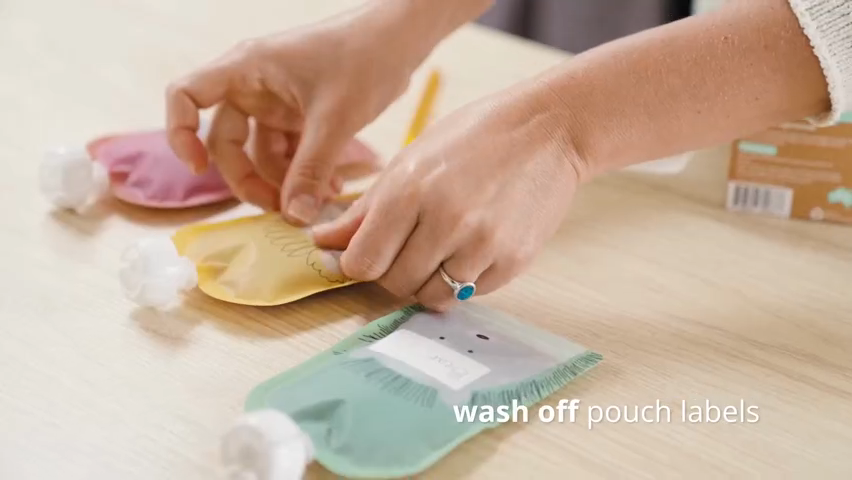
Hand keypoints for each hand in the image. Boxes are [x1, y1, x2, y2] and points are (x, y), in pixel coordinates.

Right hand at [165, 6, 418, 222]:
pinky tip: (333, 187)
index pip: (186, 95)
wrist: (401, 40)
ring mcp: (276, 101)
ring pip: (261, 154)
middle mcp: (254, 85)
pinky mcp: (300, 114)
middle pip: (227, 142)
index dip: (179, 132)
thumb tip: (294, 217)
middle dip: (250, 179)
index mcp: (246, 69)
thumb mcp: (335, 119)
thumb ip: (312, 170)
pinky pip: (289, 152)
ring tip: (320, 200)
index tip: (197, 167)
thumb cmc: (364, 58)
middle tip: (280, 210)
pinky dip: (305, 173)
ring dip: (284, 182)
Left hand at [311, 85, 582, 310]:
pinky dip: (463, 280)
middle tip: (408, 248)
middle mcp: (444, 221)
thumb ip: (366, 209)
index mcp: (408, 190)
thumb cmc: (473, 138)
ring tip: (440, 249)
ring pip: (431, 296)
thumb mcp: (410, 160)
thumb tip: (325, 243)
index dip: (359, 263)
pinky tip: (471, 248)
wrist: (548, 131)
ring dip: (427, 281)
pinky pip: (470, 294)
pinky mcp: (513, 261)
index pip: (362, 262)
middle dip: (393, 273)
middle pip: (395, 284)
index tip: (368, 254)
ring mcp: (482, 245)